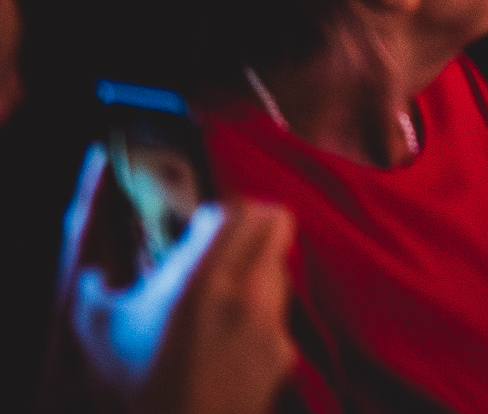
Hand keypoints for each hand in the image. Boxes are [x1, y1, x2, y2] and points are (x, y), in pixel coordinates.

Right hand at [59, 141, 296, 413]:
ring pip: (280, 268)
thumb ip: (93, 291)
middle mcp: (250, 292)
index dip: (221, 210)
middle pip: (275, 223)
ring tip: (222, 294)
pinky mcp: (285, 351)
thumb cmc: (139, 386)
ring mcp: (274, 322)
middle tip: (223, 242)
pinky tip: (230, 336)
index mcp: (205, 279)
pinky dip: (260, 314)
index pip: (241, 209)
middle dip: (251, 224)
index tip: (199, 226)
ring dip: (257, 268)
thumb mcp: (100, 335)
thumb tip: (93, 274)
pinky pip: (279, 315)